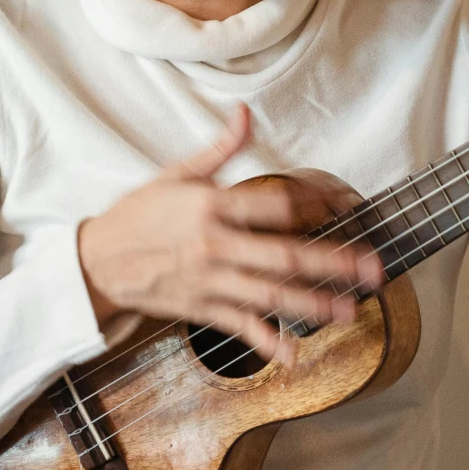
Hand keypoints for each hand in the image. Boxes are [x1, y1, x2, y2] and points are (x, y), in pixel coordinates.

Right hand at [76, 106, 383, 365]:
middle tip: (372, 269)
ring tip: (350, 311)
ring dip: (313, 304)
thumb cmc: (137, 214)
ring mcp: (210, 280)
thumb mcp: (175, 173)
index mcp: (211, 206)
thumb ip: (218, 148)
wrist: (96, 261)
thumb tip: (244, 114)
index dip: (314, 201)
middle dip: (333, 263)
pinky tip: (294, 355)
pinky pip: (241, 326)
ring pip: (271, 294)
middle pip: (285, 254)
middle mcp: (215, 245)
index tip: (345, 203)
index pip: (274, 202)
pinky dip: (266, 342)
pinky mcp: (201, 308)